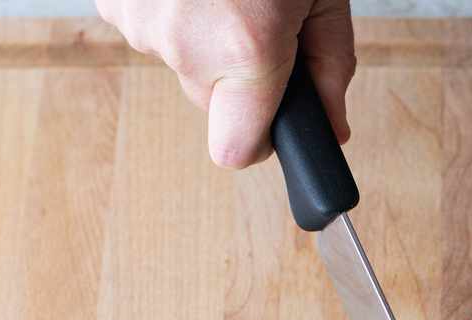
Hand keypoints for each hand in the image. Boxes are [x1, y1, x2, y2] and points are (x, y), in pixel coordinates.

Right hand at [97, 0, 354, 167]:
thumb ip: (330, 68)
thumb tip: (332, 129)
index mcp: (247, 47)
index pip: (238, 152)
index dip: (260, 139)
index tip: (274, 118)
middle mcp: (186, 43)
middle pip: (211, 104)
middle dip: (238, 74)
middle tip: (258, 15)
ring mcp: (139, 19)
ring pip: (180, 62)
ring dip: (203, 35)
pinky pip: (149, 25)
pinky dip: (172, 6)